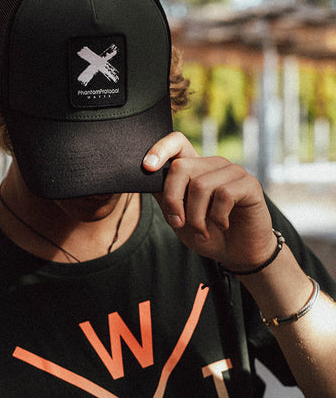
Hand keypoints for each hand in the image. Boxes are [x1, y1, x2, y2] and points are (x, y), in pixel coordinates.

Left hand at [143, 132, 276, 270]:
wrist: (237, 254)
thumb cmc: (207, 234)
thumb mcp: (177, 217)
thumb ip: (164, 197)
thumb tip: (147, 178)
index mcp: (195, 168)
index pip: (176, 142)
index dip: (160, 149)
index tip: (147, 168)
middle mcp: (213, 164)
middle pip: (180, 167)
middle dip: (173, 200)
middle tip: (178, 223)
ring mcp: (233, 172)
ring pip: (200, 185)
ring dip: (196, 217)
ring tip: (202, 232)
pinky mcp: (250, 184)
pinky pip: (224, 195)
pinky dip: (218, 217)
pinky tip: (223, 225)